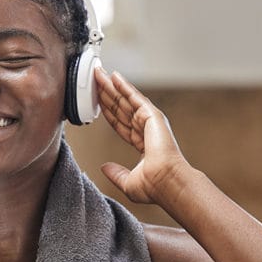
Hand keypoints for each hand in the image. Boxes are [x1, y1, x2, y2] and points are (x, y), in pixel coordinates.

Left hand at [95, 68, 189, 204]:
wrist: (166, 182)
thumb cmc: (154, 187)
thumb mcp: (128, 183)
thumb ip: (116, 174)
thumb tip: (104, 168)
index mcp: (143, 145)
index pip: (121, 125)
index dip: (108, 113)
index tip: (97, 103)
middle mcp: (147, 131)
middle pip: (121, 109)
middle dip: (107, 95)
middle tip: (95, 81)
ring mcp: (150, 122)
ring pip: (125, 100)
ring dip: (111, 87)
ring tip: (99, 74)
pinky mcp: (152, 116)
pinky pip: (135, 97)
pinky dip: (124, 86)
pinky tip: (114, 76)